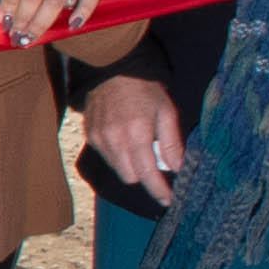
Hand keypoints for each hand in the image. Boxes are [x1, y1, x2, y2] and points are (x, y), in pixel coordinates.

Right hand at [85, 72, 186, 193]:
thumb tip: (179, 168)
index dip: (159, 191)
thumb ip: (171, 143)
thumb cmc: (145, 88)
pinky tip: (124, 139)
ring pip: (117, 169)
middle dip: (145, 176)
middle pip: (131, 178)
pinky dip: (118, 155)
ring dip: (131, 166)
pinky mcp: (90, 136)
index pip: (148, 175)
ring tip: (139, 147)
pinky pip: (106, 157)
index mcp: (137, 135)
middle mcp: (115, 141)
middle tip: (156, 164)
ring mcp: (99, 139)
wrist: (113, 68)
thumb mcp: (166, 111)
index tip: (169, 200)